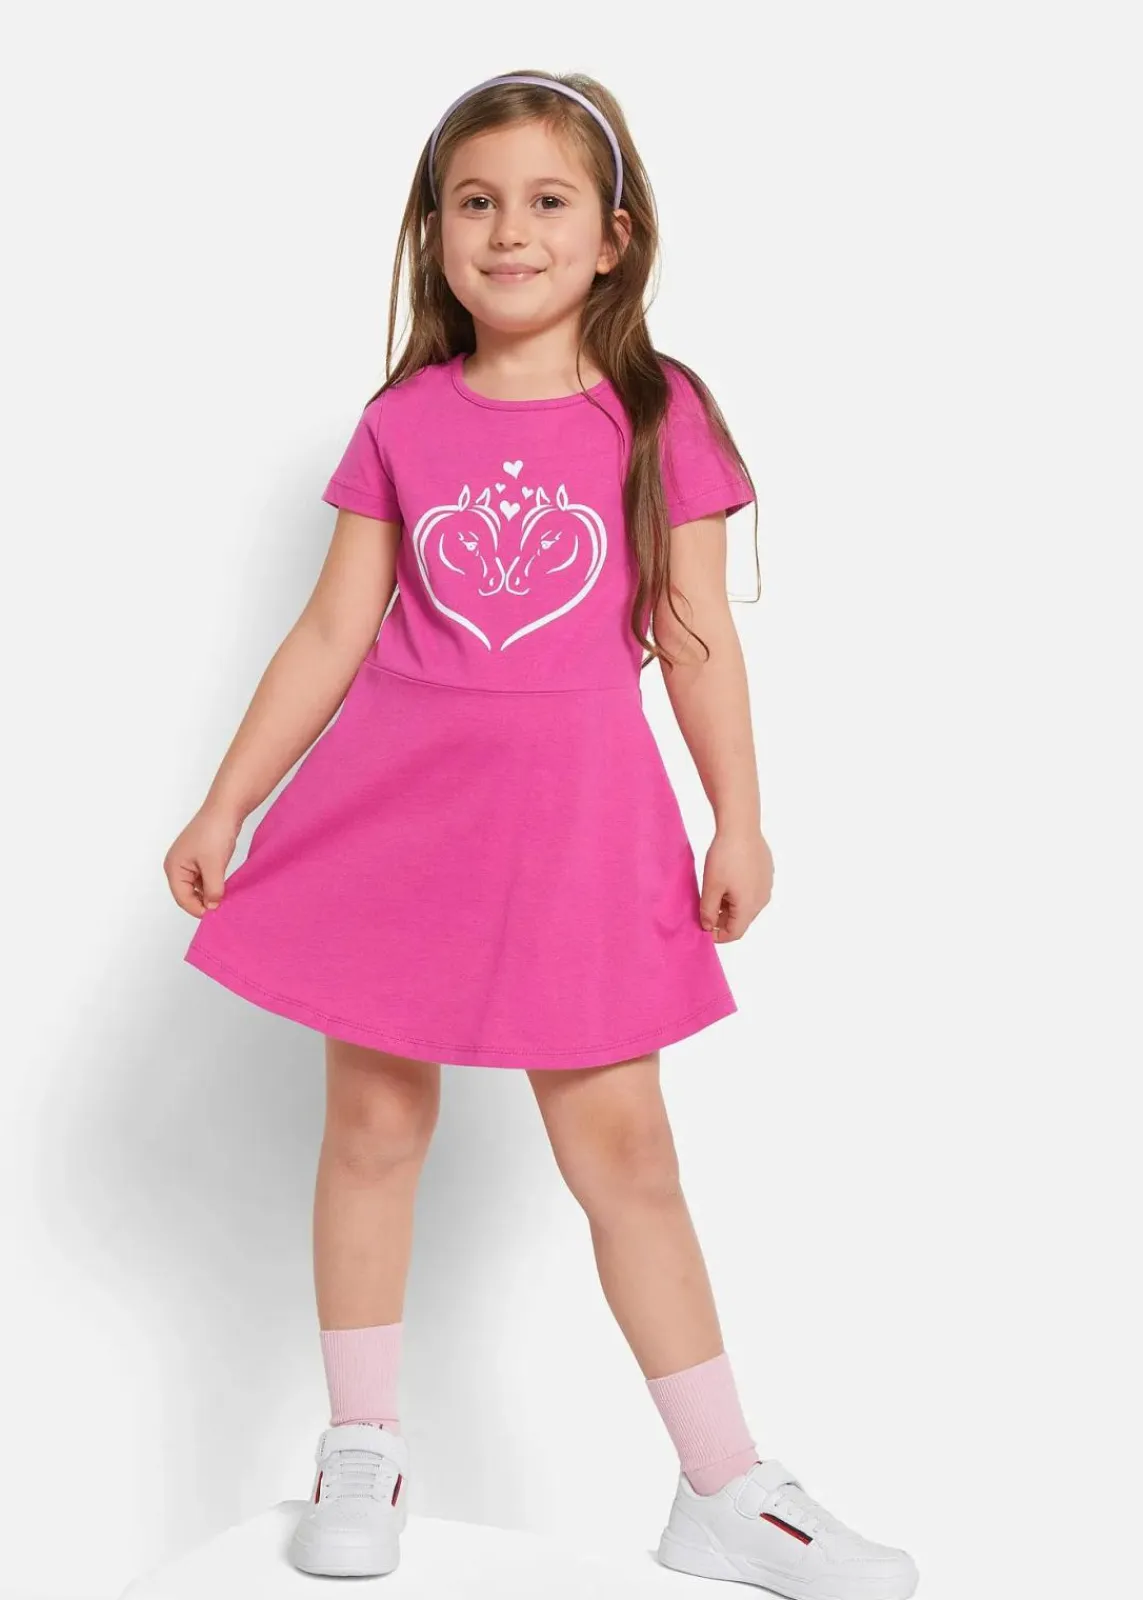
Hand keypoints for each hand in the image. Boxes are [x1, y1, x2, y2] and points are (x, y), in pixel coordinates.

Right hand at [163, 803, 242, 917]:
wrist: (226, 808)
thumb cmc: (215, 832)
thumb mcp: (215, 866)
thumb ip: (213, 890)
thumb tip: (214, 907)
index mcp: (174, 867)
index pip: (182, 898)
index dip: (198, 909)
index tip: (216, 916)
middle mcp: (177, 866)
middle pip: (187, 894)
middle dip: (203, 902)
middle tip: (222, 909)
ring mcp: (187, 862)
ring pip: (197, 887)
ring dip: (209, 893)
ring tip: (225, 898)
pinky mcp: (199, 858)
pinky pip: (203, 878)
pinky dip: (212, 884)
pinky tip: (224, 886)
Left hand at [699, 826, 773, 941]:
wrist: (741, 827)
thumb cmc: (725, 856)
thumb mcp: (710, 886)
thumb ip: (707, 910)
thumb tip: (707, 926)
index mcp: (748, 906)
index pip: (734, 933)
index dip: (717, 936)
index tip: (703, 928)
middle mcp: (762, 900)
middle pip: (742, 920)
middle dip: (723, 920)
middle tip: (705, 909)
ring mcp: (766, 886)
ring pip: (748, 905)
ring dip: (731, 906)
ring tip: (715, 892)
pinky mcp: (767, 873)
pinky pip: (753, 891)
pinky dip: (740, 892)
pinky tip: (728, 878)